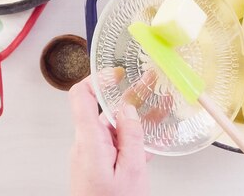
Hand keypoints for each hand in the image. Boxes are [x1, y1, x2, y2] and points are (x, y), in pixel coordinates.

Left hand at [69, 77, 149, 195]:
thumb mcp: (130, 171)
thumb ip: (130, 137)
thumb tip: (128, 109)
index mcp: (89, 142)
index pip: (81, 97)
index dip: (97, 78)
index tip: (117, 72)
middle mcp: (87, 144)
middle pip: (105, 110)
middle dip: (131, 95)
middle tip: (152, 82)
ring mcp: (93, 154)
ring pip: (116, 127)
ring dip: (138, 116)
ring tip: (162, 105)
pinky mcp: (100, 164)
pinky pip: (117, 143)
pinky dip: (135, 136)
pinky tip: (155, 134)